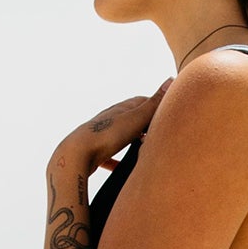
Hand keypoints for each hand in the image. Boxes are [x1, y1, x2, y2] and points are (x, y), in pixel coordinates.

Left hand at [56, 83, 170, 172]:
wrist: (77, 154)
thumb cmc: (107, 134)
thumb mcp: (136, 118)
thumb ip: (154, 103)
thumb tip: (170, 79)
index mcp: (121, 109)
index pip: (141, 102)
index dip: (155, 107)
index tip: (167, 115)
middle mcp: (110, 119)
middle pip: (131, 119)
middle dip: (145, 126)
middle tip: (159, 135)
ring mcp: (102, 135)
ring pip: (121, 137)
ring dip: (132, 142)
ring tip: (145, 151)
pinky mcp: (95, 152)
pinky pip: (109, 156)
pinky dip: (118, 160)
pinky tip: (123, 169)